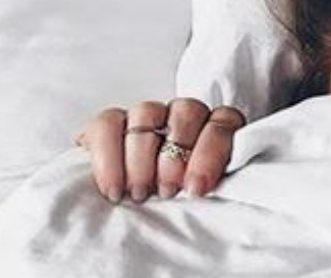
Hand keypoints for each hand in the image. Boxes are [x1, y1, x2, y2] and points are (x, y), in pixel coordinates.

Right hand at [76, 99, 246, 202]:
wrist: (130, 219)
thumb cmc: (174, 208)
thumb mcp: (196, 200)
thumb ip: (207, 184)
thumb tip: (204, 189)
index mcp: (213, 130)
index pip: (223, 122)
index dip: (210, 152)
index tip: (195, 188)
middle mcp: (183, 116)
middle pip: (187, 111)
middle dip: (175, 156)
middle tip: (166, 191)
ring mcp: (147, 115)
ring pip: (147, 113)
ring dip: (142, 159)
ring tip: (139, 194)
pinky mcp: (111, 123)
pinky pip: (108, 123)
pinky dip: (108, 158)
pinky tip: (114, 188)